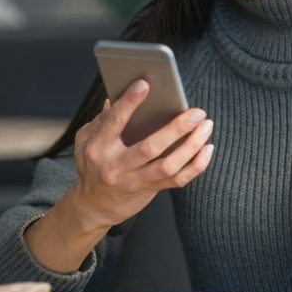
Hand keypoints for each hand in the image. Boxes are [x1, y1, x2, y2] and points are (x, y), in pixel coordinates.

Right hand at [69, 79, 213, 232]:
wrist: (93, 207)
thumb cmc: (92, 165)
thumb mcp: (85, 141)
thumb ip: (101, 119)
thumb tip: (116, 97)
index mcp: (98, 147)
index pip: (114, 122)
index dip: (129, 102)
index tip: (145, 83)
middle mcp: (116, 166)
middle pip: (149, 148)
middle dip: (176, 128)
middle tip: (197, 112)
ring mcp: (134, 181)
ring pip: (168, 165)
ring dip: (191, 145)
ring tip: (206, 126)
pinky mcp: (150, 190)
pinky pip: (178, 179)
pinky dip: (196, 165)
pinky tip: (207, 148)